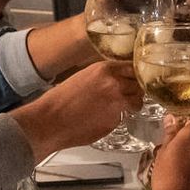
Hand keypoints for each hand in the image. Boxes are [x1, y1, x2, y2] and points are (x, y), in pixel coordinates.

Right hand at [13, 60, 141, 156]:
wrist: (50, 120)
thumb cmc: (60, 100)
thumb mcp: (82, 77)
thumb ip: (103, 76)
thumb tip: (117, 80)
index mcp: (104, 69)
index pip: (132, 68)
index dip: (134, 75)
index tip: (134, 79)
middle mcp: (114, 84)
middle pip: (138, 84)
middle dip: (135, 90)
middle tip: (128, 95)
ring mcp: (117, 103)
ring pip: (137, 102)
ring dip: (132, 104)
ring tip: (120, 108)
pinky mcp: (115, 121)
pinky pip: (124, 117)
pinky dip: (118, 118)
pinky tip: (104, 118)